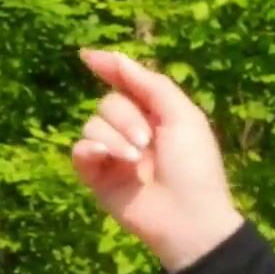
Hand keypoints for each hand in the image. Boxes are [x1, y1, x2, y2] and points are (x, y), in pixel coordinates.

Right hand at [67, 49, 242, 272]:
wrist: (188, 217)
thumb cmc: (195, 167)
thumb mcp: (183, 117)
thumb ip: (151, 84)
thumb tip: (114, 56)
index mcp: (158, 115)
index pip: (127, 84)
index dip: (109, 69)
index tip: (88, 57)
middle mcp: (133, 130)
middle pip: (108, 103)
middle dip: (125, 117)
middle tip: (147, 142)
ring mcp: (113, 153)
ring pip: (92, 124)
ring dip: (113, 138)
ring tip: (135, 160)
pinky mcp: (97, 175)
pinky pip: (79, 150)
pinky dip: (91, 151)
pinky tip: (107, 160)